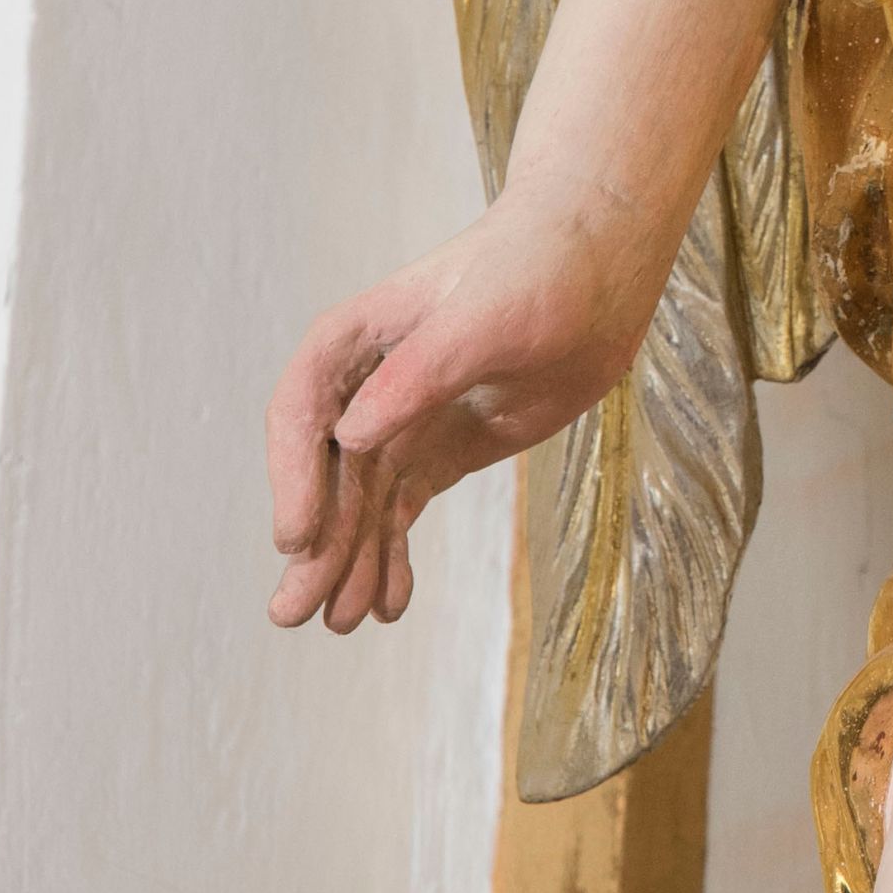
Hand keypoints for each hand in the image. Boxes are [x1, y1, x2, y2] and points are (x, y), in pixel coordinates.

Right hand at [267, 188, 646, 634]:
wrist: (599, 269)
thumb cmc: (538, 271)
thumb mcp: (481, 321)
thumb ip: (417, 375)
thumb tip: (352, 435)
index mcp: (355, 342)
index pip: (301, 415)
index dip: (293, 480)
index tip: (297, 539)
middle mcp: (367, 386)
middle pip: (326, 475)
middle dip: (313, 546)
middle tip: (295, 613)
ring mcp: (404, 421)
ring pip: (362, 504)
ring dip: (351, 563)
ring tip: (345, 624)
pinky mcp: (442, 449)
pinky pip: (402, 510)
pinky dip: (393, 556)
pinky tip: (390, 604)